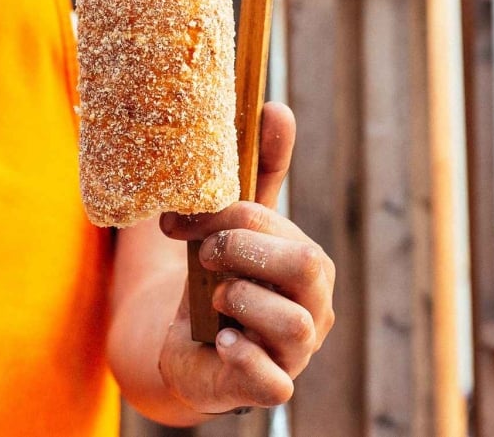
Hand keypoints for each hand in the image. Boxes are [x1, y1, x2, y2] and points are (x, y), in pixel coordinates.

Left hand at [157, 102, 335, 413]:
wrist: (190, 348)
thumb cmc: (220, 279)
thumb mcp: (233, 226)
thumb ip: (255, 174)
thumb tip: (277, 106)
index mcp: (308, 264)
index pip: (279, 226)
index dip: (226, 216)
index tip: (179, 220)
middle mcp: (313, 307)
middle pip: (306, 265)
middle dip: (241, 249)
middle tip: (203, 256)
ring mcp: (296, 352)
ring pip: (293, 322)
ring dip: (239, 299)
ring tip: (212, 300)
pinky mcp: (271, 388)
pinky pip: (273, 381)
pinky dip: (243, 356)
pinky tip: (220, 340)